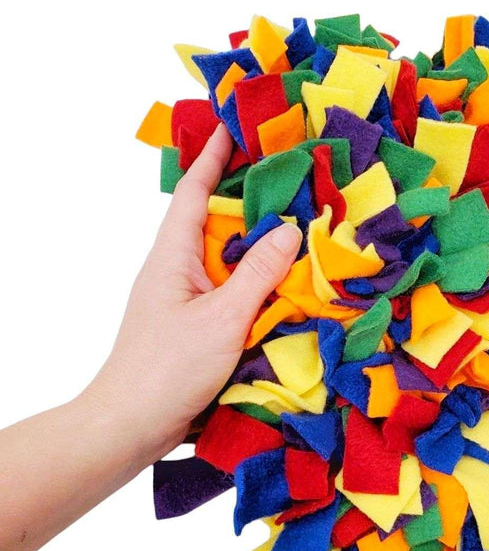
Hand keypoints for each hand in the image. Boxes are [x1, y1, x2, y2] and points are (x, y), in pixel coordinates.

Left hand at [84, 124, 301, 467]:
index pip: (194, 193)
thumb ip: (259, 273)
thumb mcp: (223, 318)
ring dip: (255, 243)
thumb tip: (290, 229)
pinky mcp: (196, 324)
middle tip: (285, 175)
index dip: (213, 158)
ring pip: (225, 258)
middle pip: (213, 221)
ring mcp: (185, 298)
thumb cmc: (169, 368)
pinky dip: (254, 280)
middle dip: (245, 197)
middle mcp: (176, 270)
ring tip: (293, 224)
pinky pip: (229, 289)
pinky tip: (281, 282)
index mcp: (173, 256)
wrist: (133, 424)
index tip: (232, 127)